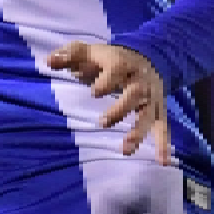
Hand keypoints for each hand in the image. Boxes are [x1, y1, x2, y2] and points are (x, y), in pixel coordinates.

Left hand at [48, 41, 170, 164]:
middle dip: (120, 109)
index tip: (94, 93)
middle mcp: (140, 80)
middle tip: (102, 123)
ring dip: (139, 132)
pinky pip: (163, 127)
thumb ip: (67, 55)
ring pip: (148, 114)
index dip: (106, 80)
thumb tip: (48, 61)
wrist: (145, 57)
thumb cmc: (107, 58)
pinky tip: (163, 161)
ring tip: (125, 150)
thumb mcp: (87, 51)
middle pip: (135, 93)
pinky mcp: (158, 110)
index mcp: (122, 62)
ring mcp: (151, 97)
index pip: (117, 69)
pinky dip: (164, 144)